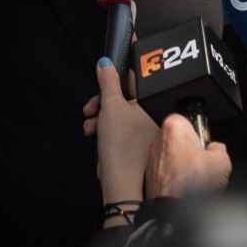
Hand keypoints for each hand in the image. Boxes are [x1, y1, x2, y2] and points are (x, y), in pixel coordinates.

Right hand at [81, 58, 158, 205]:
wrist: (121, 183)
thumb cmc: (121, 148)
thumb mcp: (111, 106)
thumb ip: (108, 81)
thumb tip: (106, 63)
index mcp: (152, 105)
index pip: (133, 80)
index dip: (114, 76)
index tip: (105, 69)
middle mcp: (154, 118)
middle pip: (123, 100)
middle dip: (102, 104)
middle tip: (91, 109)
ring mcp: (148, 135)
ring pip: (120, 117)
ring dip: (102, 119)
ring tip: (92, 128)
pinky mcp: (140, 149)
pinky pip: (121, 133)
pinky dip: (108, 133)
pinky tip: (99, 140)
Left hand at [144, 114, 229, 198]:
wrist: (174, 209)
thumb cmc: (191, 183)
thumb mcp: (222, 160)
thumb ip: (220, 148)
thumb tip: (216, 150)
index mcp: (174, 126)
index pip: (190, 120)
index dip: (202, 135)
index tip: (206, 146)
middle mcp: (158, 139)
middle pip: (181, 139)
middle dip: (191, 150)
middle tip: (202, 164)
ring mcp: (152, 158)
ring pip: (173, 156)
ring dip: (183, 165)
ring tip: (194, 178)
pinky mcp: (149, 175)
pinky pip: (167, 172)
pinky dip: (175, 177)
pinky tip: (185, 187)